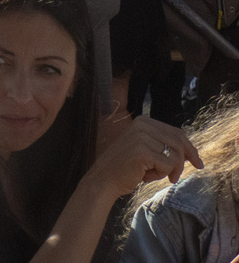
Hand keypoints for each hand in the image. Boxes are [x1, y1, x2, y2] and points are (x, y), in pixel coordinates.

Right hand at [86, 115, 201, 200]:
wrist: (103, 179)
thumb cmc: (126, 168)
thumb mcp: (146, 149)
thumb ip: (163, 144)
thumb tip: (193, 152)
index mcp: (143, 121)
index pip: (177, 133)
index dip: (190, 149)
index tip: (198, 163)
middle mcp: (142, 125)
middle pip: (179, 142)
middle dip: (182, 162)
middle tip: (174, 178)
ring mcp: (141, 137)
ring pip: (175, 154)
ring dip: (169, 170)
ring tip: (153, 175)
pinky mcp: (142, 151)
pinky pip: (168, 164)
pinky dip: (161, 174)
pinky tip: (145, 176)